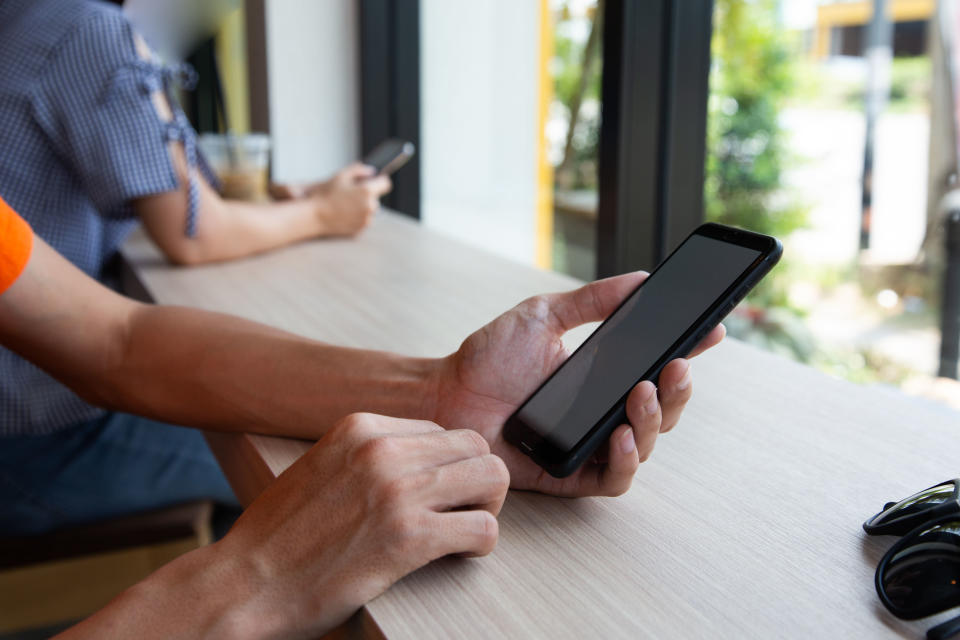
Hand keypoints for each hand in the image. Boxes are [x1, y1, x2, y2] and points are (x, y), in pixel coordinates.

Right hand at [215, 413, 508, 636]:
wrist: (245, 583)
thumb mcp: (323, 466)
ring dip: (486, 507)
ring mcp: (398, 491)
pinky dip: (481, 543)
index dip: (449, 464)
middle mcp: (383, 449)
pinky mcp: (409, 538)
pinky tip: (458, 553)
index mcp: (362, 427)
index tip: (440, 492)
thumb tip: (421, 461)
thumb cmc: (281, 535)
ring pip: (492, 478)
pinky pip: (483, 528)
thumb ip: (369, 455)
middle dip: (477, 480)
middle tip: (463, 510)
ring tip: (463, 530)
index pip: (442, 430)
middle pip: (475, 446)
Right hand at [293, 164, 391, 235]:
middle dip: (367, 195)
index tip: (374, 181)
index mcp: (367, 192)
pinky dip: (357, 217)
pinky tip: (343, 214)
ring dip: (362, 207)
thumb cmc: (325, 194)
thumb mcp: (341, 176)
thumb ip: (359, 170)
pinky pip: (363, 221)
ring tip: (344, 205)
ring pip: (370, 210)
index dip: (380, 180)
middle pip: (376, 198)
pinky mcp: (360, 230)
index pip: (385, 183)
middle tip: (350, 194)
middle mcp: (370, 207)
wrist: (314, 216)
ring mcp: (366, 220)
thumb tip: (372, 171)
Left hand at [431, 273, 724, 497]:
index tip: (710, 331)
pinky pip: (613, 479)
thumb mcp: (543, 316)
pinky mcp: (570, 474)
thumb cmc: (489, 358)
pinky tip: (618, 435)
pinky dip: (624, 460)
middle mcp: (603, 411)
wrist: (447, 394)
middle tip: (673, 367)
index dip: (689, 352)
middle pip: (664, 410)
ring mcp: (589, 444)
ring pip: (646, 445)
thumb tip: (640, 278)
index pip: (657, 367)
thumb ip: (591, 300)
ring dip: (653, 421)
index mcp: (604, 375)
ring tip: (640, 395)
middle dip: (678, 391)